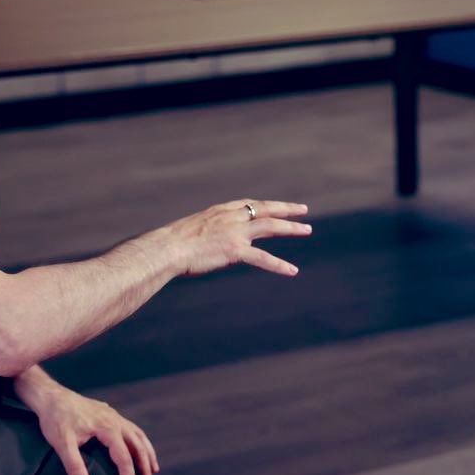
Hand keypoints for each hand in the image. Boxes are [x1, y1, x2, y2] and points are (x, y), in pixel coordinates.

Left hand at [15, 369, 158, 474]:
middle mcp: (115, 420)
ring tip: (153, 470)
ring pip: (138, 436)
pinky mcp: (109, 414)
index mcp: (108, 428)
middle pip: (138, 446)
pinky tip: (140, 449)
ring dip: (147, 453)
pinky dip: (140, 441)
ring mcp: (114, 416)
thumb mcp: (62, 444)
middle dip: (144, 467)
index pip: (124, 457)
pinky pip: (132, 429)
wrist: (51, 396)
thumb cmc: (55, 419)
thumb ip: (74, 466)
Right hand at [158, 199, 311, 277]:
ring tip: (307, 229)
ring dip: (291, 228)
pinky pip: (263, 258)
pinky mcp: (235, 250)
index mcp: (220, 211)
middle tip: (303, 211)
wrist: (167, 248)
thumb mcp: (192, 230)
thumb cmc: (173, 243)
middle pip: (266, 209)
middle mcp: (231, 217)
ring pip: (271, 226)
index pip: (249, 204)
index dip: (266, 205)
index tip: (277, 206)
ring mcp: (235, 233)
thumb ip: (207, 232)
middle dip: (286, 209)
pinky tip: (292, 271)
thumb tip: (208, 240)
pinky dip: (279, 265)